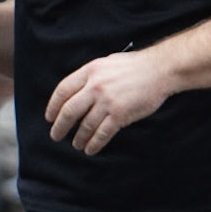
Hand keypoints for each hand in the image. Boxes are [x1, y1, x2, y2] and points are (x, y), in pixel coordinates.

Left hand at [45, 49, 171, 154]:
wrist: (161, 70)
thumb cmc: (134, 66)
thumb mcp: (107, 63)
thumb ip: (90, 76)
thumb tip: (75, 92)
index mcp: (90, 71)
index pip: (62, 91)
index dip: (53, 106)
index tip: (49, 117)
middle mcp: (96, 86)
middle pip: (69, 111)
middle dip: (60, 126)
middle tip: (56, 136)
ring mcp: (108, 101)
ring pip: (85, 125)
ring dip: (78, 138)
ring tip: (76, 144)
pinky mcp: (120, 114)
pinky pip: (102, 133)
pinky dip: (94, 144)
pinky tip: (90, 149)